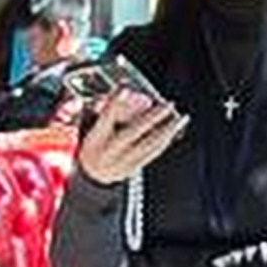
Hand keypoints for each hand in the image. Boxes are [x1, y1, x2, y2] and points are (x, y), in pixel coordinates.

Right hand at [73, 83, 187, 185]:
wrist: (93, 177)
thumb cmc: (92, 147)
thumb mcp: (85, 129)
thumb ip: (94, 112)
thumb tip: (103, 95)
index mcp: (96, 138)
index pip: (106, 117)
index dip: (115, 102)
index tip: (125, 88)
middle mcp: (111, 150)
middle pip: (134, 131)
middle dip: (152, 117)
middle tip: (167, 105)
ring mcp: (124, 161)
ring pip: (149, 144)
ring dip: (167, 130)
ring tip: (180, 118)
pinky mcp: (134, 168)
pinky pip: (153, 153)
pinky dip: (165, 141)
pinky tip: (173, 132)